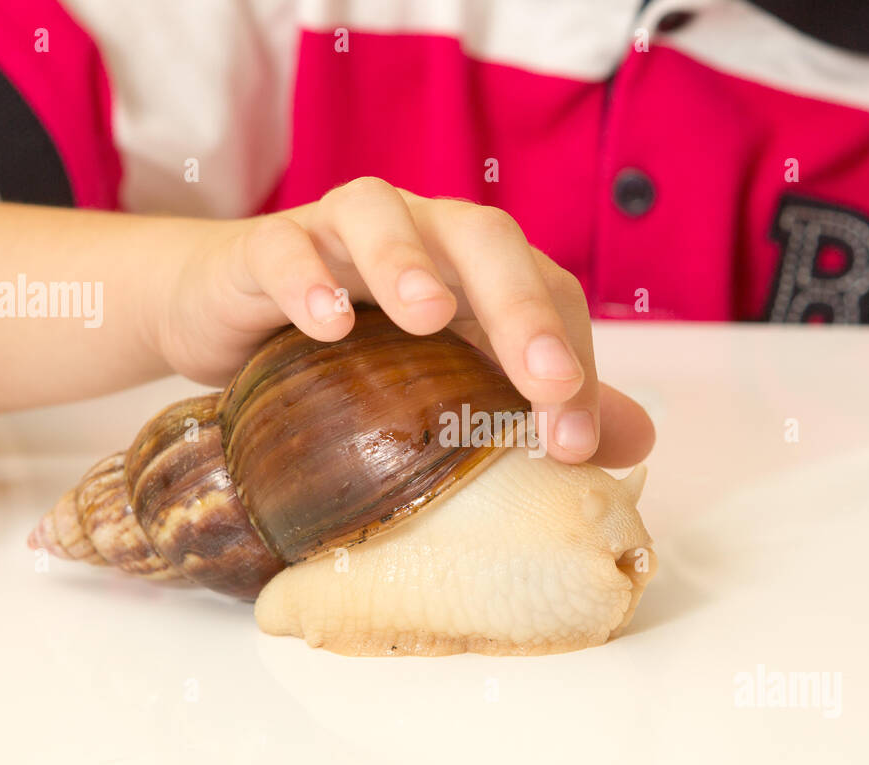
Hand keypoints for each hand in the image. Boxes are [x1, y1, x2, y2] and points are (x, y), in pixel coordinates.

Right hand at [160, 178, 653, 466]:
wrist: (233, 313)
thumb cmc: (353, 349)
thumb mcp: (449, 382)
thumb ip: (537, 404)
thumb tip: (636, 444)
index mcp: (476, 268)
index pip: (546, 291)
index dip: (570, 359)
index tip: (575, 443)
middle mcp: (420, 234)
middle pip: (482, 240)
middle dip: (519, 306)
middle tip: (546, 379)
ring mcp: (339, 233)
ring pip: (380, 217)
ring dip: (409, 262)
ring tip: (429, 317)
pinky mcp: (264, 248)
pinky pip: (284, 248)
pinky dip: (305, 279)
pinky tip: (325, 325)